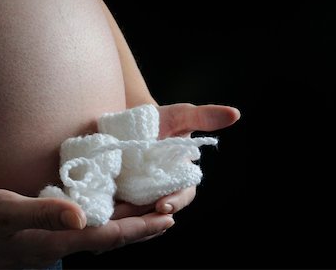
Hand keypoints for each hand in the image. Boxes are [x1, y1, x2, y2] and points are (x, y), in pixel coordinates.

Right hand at [0, 189, 173, 268]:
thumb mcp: (2, 212)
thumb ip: (42, 213)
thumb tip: (82, 216)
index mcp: (51, 240)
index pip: (107, 237)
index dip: (139, 229)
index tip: (166, 219)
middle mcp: (54, 246)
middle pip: (108, 239)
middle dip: (140, 229)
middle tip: (168, 216)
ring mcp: (45, 244)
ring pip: (96, 237)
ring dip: (124, 227)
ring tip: (146, 216)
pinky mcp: (36, 238)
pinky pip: (78, 232)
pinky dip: (100, 223)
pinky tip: (102, 214)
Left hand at [111, 103, 239, 221]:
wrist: (130, 121)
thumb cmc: (160, 119)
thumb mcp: (180, 115)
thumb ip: (204, 117)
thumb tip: (235, 114)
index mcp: (180, 179)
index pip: (182, 196)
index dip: (176, 202)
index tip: (164, 206)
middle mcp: (161, 192)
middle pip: (157, 213)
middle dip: (147, 217)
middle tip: (129, 217)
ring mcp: (140, 197)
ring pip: (137, 217)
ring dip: (127, 221)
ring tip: (113, 218)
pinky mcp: (120, 197)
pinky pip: (118, 213)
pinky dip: (111, 217)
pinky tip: (100, 217)